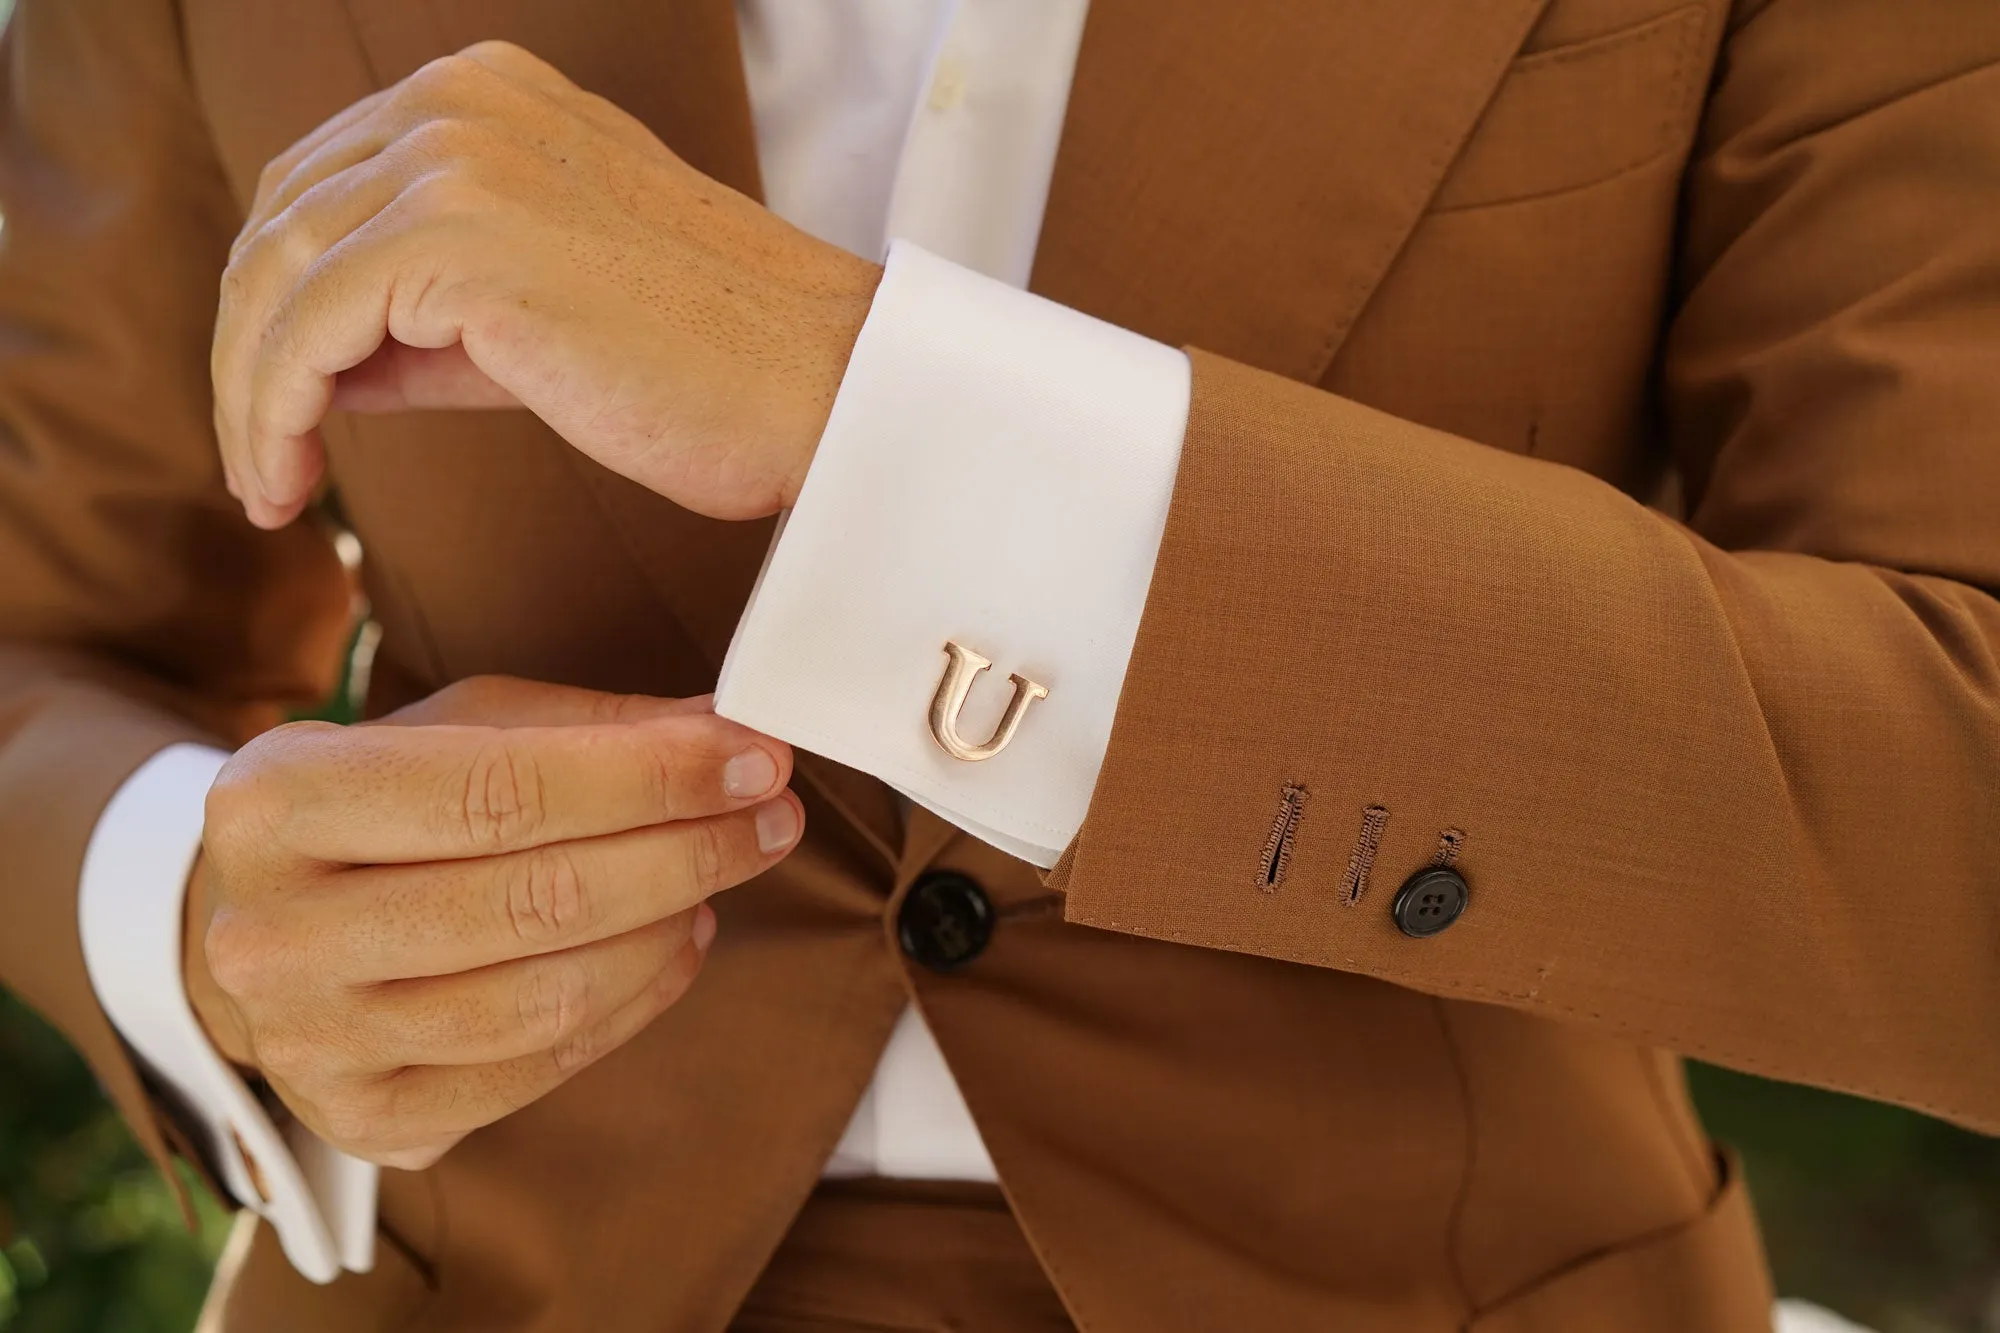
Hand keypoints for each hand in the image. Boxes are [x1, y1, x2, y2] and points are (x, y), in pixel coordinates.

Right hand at [183, 676, 802, 1168]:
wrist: (261, 928)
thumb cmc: (376, 808)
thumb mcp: (454, 730)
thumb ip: (590, 728)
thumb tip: (732, 733)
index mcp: (279, 800)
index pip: (502, 791)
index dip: (651, 778)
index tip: (754, 760)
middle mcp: (274, 932)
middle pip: (533, 900)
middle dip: (685, 853)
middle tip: (771, 818)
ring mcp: (315, 1042)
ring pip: (546, 998)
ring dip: (666, 930)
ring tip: (719, 880)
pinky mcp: (369, 1120)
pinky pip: (540, 1069)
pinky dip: (635, 1004)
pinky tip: (674, 945)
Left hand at [212, 40, 880, 529]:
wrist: (825, 386)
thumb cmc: (714, 366)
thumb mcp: (544, 306)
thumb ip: (432, 310)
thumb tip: (318, 366)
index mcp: (485, 95)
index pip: (318, 186)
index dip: (277, 303)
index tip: (282, 407)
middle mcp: (459, 100)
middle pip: (279, 225)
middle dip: (248, 353)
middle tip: (262, 463)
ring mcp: (458, 156)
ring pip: (274, 278)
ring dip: (249, 395)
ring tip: (270, 487)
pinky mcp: (459, 237)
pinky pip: (306, 330)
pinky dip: (271, 412)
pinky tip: (287, 481)